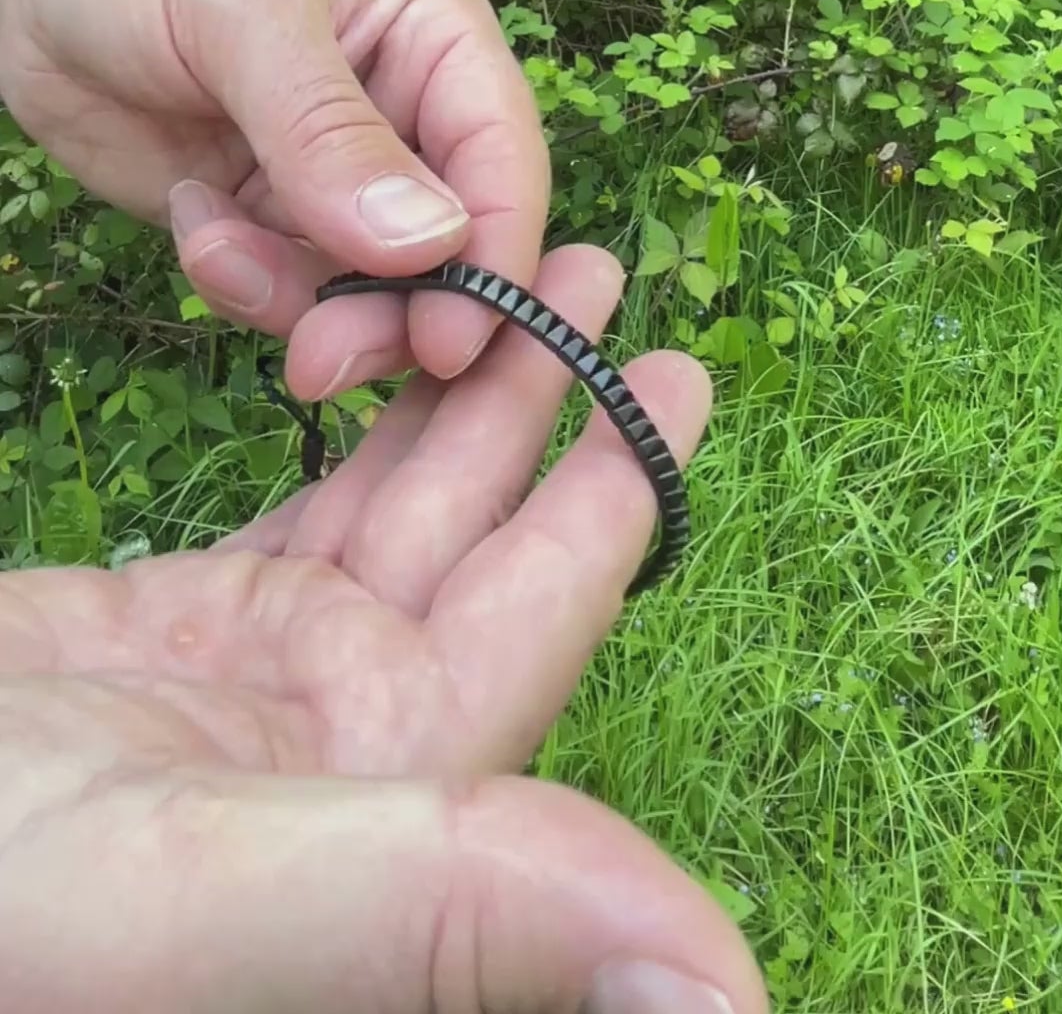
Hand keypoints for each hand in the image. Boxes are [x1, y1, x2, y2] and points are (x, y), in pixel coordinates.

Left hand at [0, 0, 549, 395]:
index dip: (494, 257)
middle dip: (390, 314)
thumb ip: (330, 131)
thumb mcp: (241, 15)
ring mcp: (336, 178)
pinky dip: (241, 284)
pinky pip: (288, 293)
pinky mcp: (268, 221)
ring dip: (297, 303)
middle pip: (450, 251)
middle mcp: (405, 116)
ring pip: (371, 292)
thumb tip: (431, 244)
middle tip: (318, 361)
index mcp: (436, 38)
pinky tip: (191, 221)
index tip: (450, 342)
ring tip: (215, 254)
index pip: (503, 159)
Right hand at [0, 249, 763, 1013]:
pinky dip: (353, 425)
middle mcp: (349, 740)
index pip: (537, 626)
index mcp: (384, 799)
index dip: (616, 497)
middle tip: (613, 275)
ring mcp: (265, 679)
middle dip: (557, 410)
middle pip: (485, 546)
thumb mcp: (199, 894)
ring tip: (526, 272)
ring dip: (465, 392)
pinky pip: (307, 506)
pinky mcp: (183, 627)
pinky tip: (393, 355)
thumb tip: (725, 992)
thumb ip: (446, 913)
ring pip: (398, 507)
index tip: (684, 376)